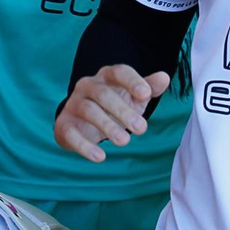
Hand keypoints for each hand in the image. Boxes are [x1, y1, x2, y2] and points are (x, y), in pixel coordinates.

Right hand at [55, 65, 170, 162]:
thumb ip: (148, 88)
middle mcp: (87, 86)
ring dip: (107, 126)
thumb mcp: (132, 98)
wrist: (80, 121)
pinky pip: (71, 133)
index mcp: (106, 76)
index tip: (146, 94)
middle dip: (123, 110)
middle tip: (142, 128)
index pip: (119, 72)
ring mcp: (73, 104)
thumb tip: (164, 77)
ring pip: (88, 111)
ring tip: (125, 141)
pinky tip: (100, 157)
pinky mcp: (64, 124)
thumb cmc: (113, 106)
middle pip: (103, 94)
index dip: (132, 81)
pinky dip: (85, 146)